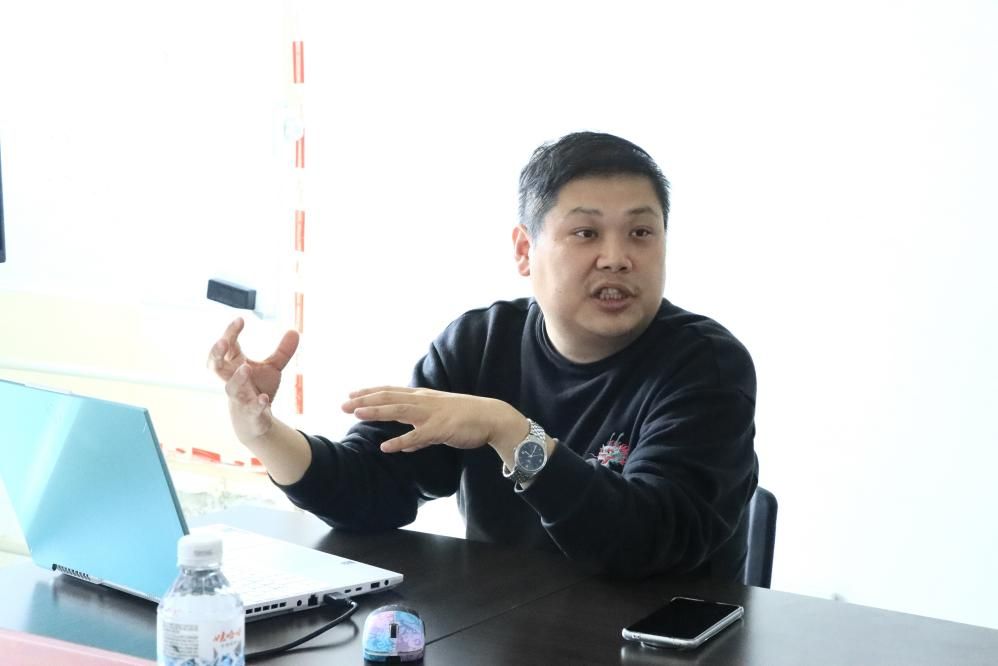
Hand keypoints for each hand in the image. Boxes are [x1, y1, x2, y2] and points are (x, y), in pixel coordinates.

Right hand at [208, 317, 299, 441]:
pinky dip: (257, 404)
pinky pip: (250, 409)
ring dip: (237, 378)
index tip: (241, 319)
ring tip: (246, 368)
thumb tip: (294, 331)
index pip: (228, 346)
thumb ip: (282, 351)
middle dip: (216, 354)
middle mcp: (231, 380)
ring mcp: (239, 397)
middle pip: (216, 366)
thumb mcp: (272, 368)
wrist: (254, 422)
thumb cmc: (257, 389)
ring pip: (231, 388)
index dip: (231, 333)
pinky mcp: (249, 414)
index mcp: (234, 365)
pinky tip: (264, 398)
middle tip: (222, 342)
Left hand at [341, 386, 527, 456]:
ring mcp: (431, 414)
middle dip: (365, 400)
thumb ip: (419, 433)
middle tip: (342, 404)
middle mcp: (424, 401)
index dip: (370, 392)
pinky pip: (416, 436)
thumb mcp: (439, 421)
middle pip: (389, 398)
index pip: (391, 391)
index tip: (351, 394)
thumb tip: (405, 445)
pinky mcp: (440, 429)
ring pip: (399, 411)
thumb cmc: (466, 418)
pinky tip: (386, 446)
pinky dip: (400, 441)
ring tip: (357, 414)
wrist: (491, 417)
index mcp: (423, 397)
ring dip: (377, 412)